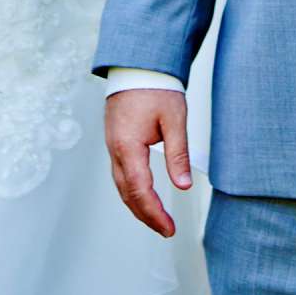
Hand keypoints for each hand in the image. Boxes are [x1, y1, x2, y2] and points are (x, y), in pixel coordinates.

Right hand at [105, 87, 193, 236]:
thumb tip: (183, 185)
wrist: (137, 64)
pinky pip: (120, 174)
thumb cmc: (156, 87)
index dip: (154, 213)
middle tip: (165, 230)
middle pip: (127, 194)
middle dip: (145, 215)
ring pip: (121, 186)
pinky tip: (144, 195)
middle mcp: (115, 149)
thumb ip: (178, 154)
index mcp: (128, 146)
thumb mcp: (174, 120)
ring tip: (156, 219)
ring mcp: (112, 145)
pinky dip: (132, 190)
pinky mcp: (115, 141)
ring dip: (137, 205)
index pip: (140, 191)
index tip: (169, 228)